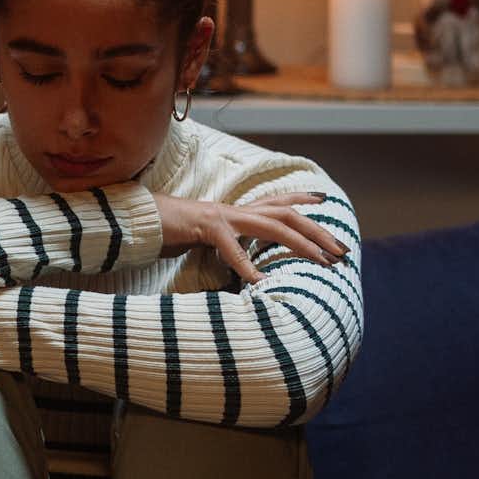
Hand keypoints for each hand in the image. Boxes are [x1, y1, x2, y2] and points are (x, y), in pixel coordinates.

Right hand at [148, 187, 348, 285]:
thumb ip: (226, 244)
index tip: (325, 199)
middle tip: (341, 250)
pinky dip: (247, 266)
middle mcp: (234, 209)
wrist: (137, 221)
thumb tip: (242, 261)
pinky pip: (231, 249)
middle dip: (318, 231)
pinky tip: (259, 282)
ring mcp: (222, 217)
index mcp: (235, 211)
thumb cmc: (168, 232)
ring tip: (322, 261)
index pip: (276, 199)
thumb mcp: (204, 239)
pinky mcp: (205, 228)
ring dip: (301, 243)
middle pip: (288, 213)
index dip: (302, 196)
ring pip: (274, 224)